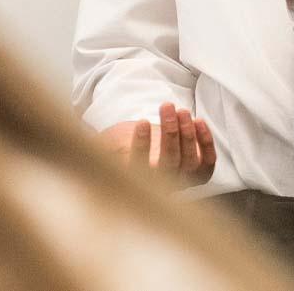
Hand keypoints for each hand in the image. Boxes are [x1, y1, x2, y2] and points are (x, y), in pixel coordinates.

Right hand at [101, 102, 215, 189]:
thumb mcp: (106, 147)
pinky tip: (198, 120)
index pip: (139, 171)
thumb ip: (98, 145)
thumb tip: (85, 137)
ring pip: (190, 161)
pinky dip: (206, 142)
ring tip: (180, 109)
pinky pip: (208, 162)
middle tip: (166, 105)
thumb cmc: (123, 149)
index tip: (141, 121)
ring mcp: (182, 182)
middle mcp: (161, 188)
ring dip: (188, 132)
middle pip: (170, 163)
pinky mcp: (198, 174)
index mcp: (135, 184)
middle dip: (169, 131)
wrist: (145, 158)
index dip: (141, 146)